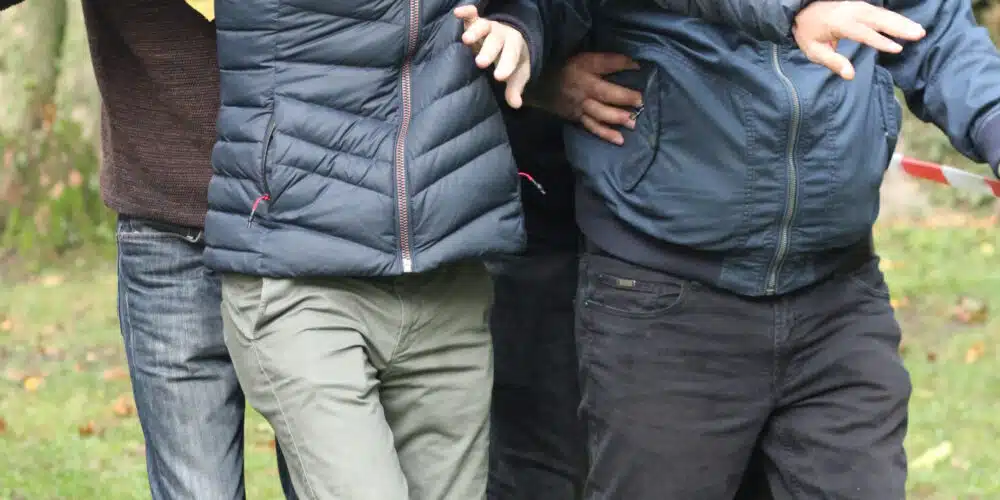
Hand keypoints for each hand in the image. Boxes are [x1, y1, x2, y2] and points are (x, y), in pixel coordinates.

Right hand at [454, 5, 531, 108]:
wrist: (509, 39)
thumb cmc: (511, 61)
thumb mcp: (517, 75)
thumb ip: (515, 88)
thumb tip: (516, 104)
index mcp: (514, 47)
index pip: (512, 56)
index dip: (506, 66)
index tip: (499, 77)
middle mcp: (501, 35)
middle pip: (496, 41)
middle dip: (489, 51)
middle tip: (480, 63)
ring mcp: (487, 28)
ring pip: (483, 26)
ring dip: (475, 32)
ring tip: (466, 40)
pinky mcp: (475, 22)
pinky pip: (471, 15)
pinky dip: (466, 12)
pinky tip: (457, 13)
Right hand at [542, 52, 643, 144]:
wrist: (538, 85)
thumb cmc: (565, 68)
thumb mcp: (583, 58)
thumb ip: (605, 61)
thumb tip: (633, 64)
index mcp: (583, 70)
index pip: (604, 65)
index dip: (621, 65)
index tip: (638, 68)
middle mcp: (582, 90)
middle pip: (604, 94)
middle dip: (623, 98)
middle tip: (640, 102)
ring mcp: (579, 106)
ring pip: (599, 114)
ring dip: (616, 118)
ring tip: (633, 122)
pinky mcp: (576, 118)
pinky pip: (592, 127)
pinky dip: (605, 134)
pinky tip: (620, 140)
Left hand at [793, 1, 925, 79]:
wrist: (803, 11)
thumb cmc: (809, 33)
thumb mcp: (813, 50)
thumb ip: (832, 62)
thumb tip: (850, 75)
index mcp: (839, 23)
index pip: (862, 32)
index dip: (880, 41)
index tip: (897, 48)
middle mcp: (850, 12)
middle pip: (878, 19)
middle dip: (899, 26)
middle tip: (919, 34)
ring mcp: (857, 6)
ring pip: (882, 14)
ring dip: (902, 21)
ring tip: (920, 31)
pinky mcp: (861, 5)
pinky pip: (880, 11)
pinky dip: (895, 17)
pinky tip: (908, 24)